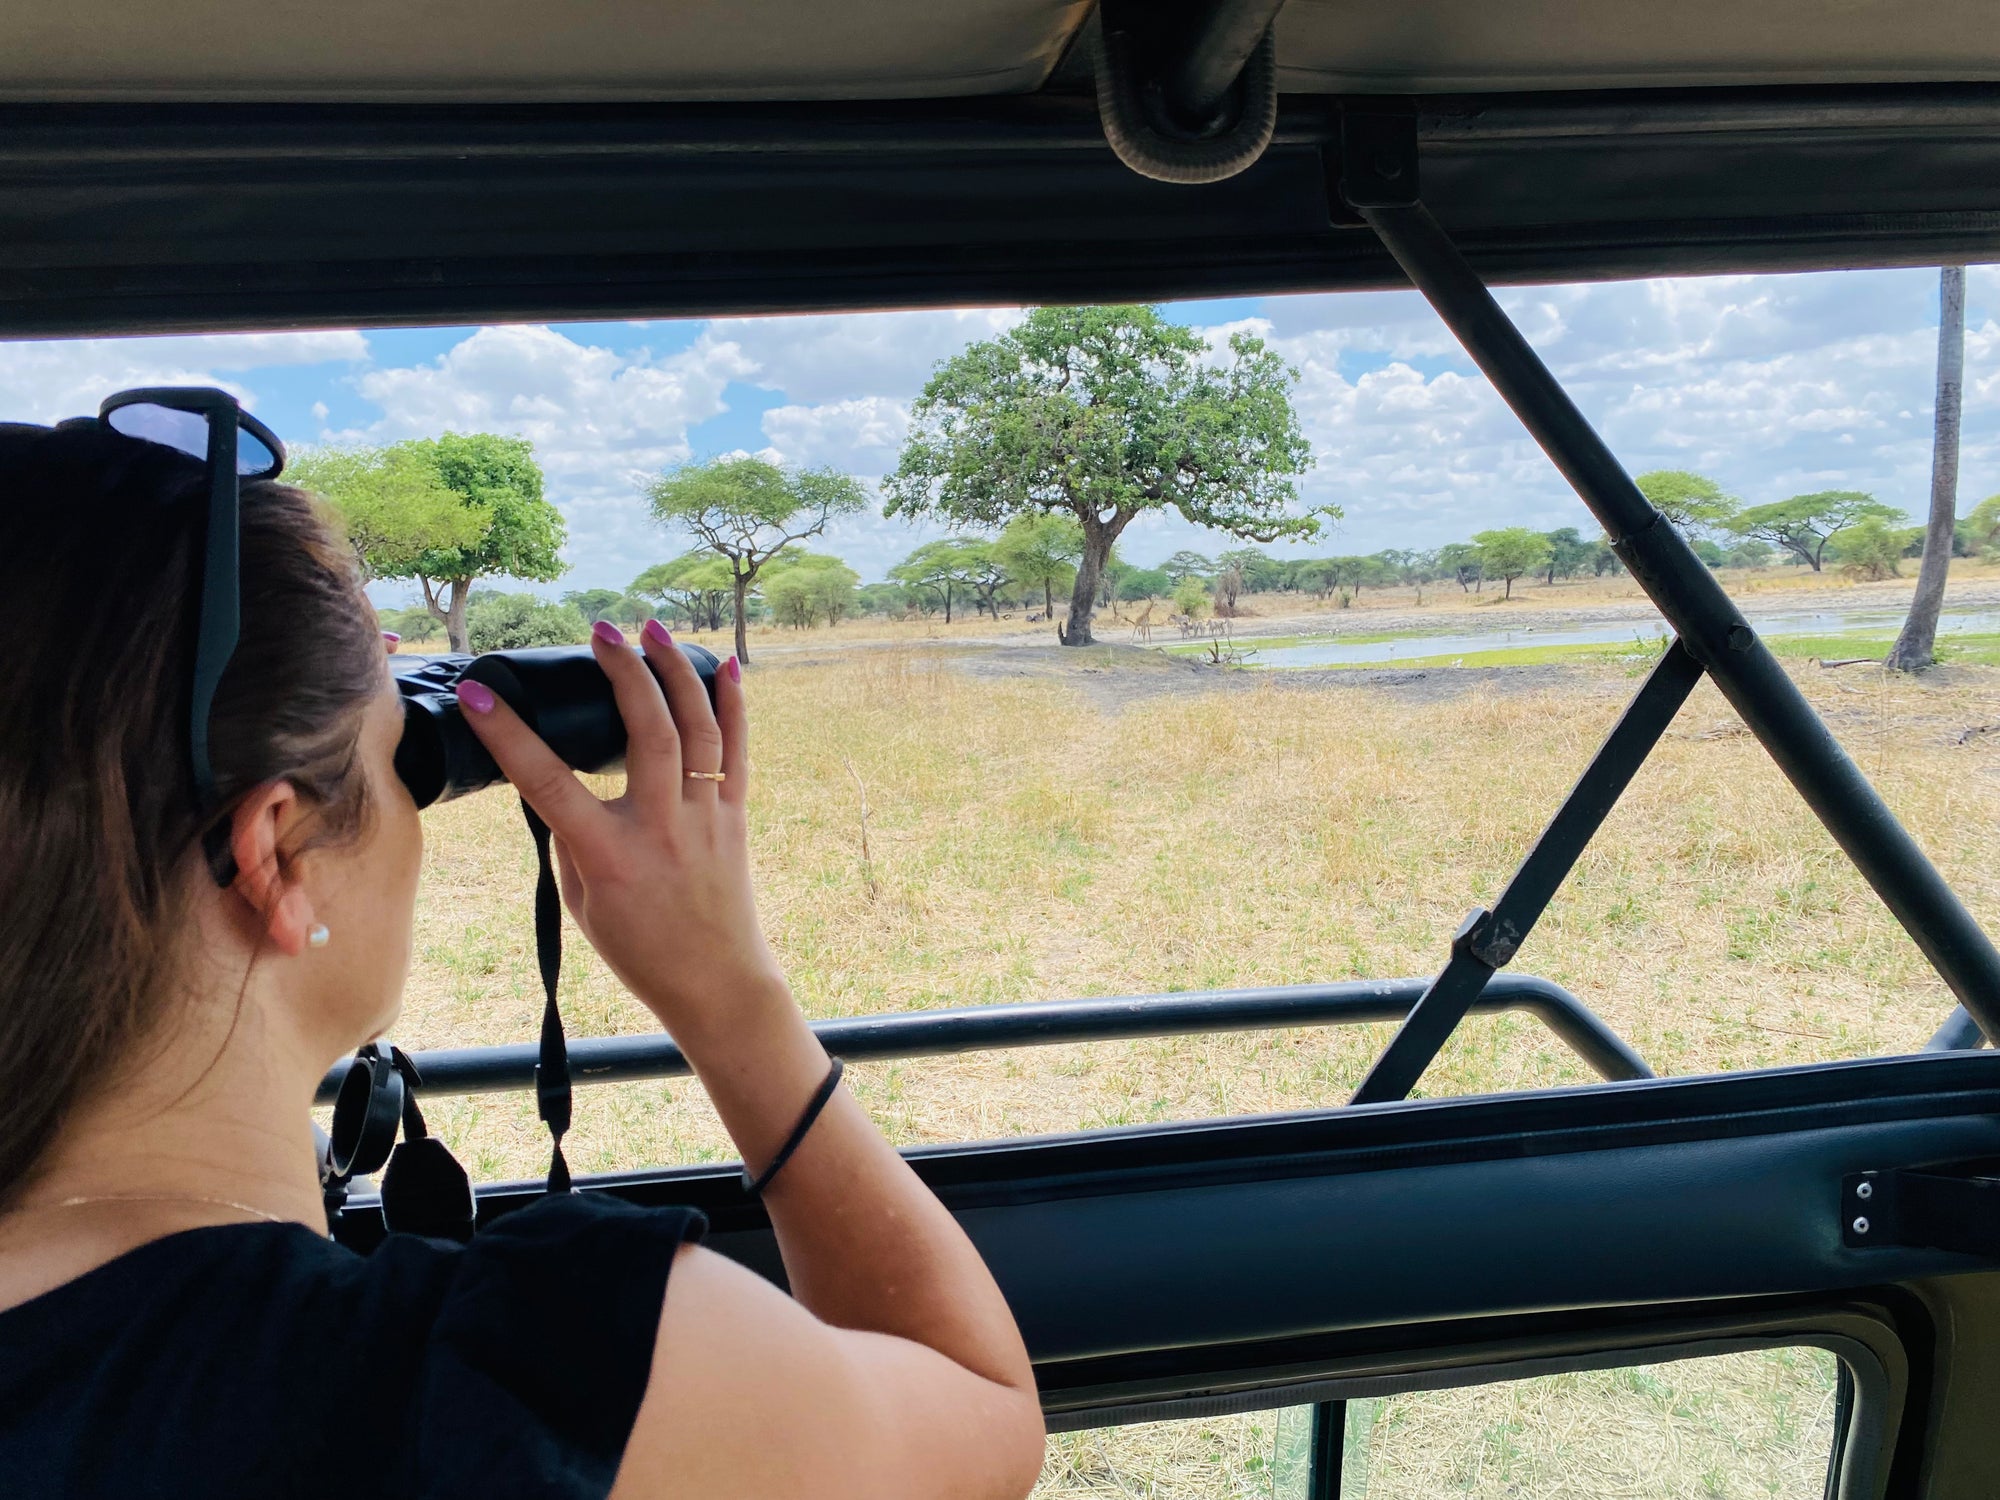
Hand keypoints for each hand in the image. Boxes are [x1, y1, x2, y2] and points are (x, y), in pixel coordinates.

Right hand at [455, 620, 787, 1047]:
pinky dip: (734, 704)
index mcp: (608, 855)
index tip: (478, 694)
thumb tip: (559, 783)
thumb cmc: (640, 948)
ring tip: (654, 629)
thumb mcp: (583, 901)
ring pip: (698, 730)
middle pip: (648, 733)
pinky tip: (725, 664)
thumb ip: (571, 837)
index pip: (548, 783)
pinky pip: (736, 750)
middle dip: (624, 672)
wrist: (715, 982)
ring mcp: (705, 819)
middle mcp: (661, 829)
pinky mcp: (735, 817)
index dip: (508, 735)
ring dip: (676, 672)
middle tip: (602, 630)